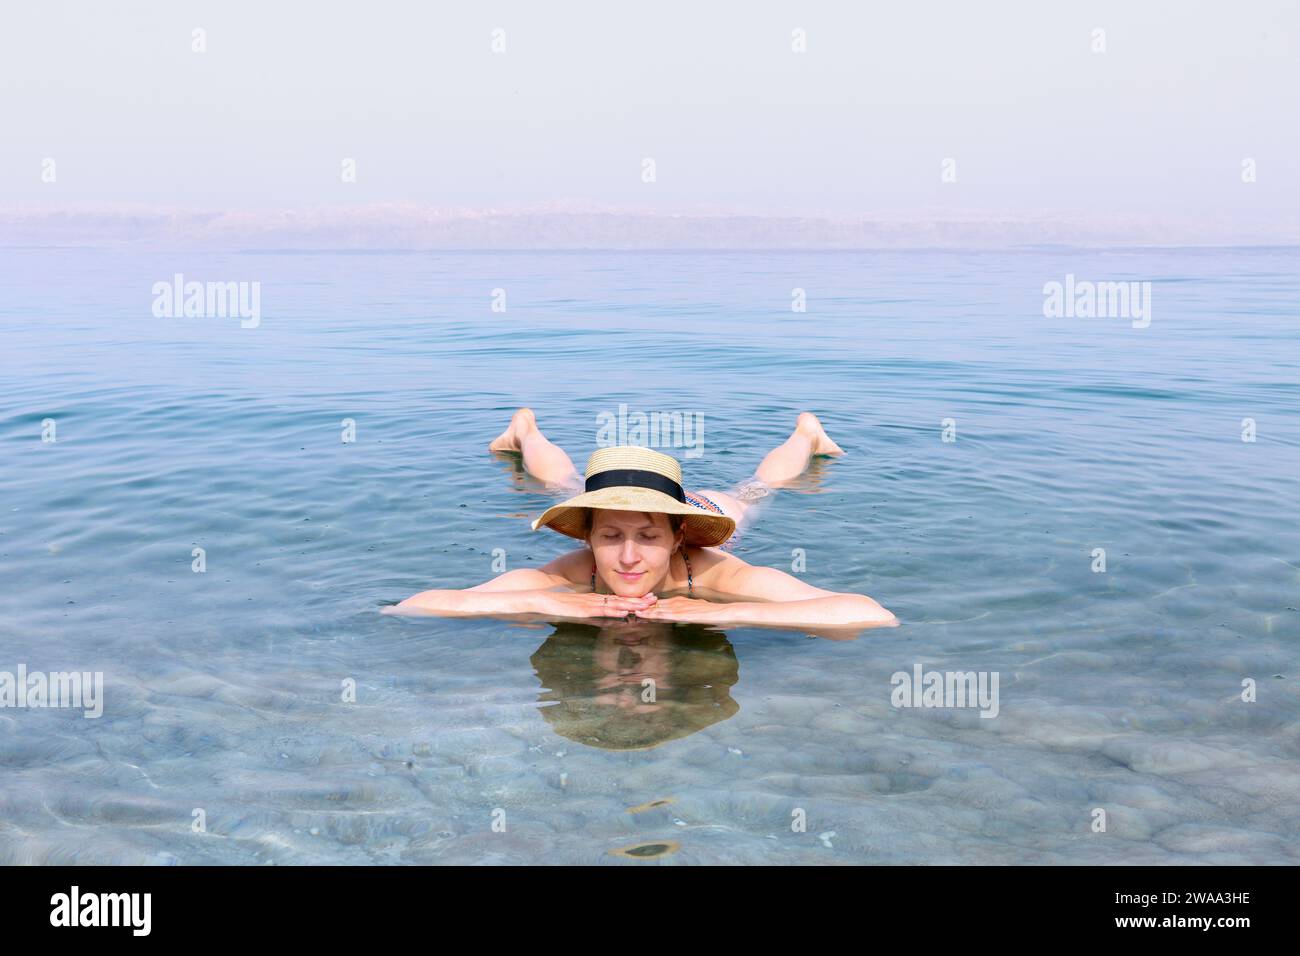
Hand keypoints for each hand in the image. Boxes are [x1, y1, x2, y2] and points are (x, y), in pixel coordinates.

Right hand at [542, 590, 657, 618]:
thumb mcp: (570, 612)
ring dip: (631, 604)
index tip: (645, 600)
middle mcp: (593, 600)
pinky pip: (601, 610)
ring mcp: (588, 604)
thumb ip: (582, 614)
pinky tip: (625, 611)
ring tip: (647, 604)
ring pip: (614, 604)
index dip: (631, 600)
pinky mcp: (582, 609)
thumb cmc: (551, 606)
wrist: (536, 599)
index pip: (615, 600)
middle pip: (619, 600)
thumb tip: (592, 619)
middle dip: (637, 600)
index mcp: (591, 601)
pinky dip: (614, 610)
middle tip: (655, 599)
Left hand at [633, 595, 723, 622]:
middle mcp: (678, 603)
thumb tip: (685, 618)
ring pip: (656, 608)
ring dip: (641, 609)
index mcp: (680, 603)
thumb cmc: (718, 614)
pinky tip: (642, 614)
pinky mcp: (683, 613)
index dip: (646, 605)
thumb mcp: (700, 612)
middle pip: (654, 605)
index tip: (632, 607)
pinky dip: (652, 613)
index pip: (659, 604)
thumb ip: (691, 614)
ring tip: (626, 609)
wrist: (729, 612)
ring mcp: (680, 608)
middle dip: (640, 606)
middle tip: (623, 606)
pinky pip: (664, 613)